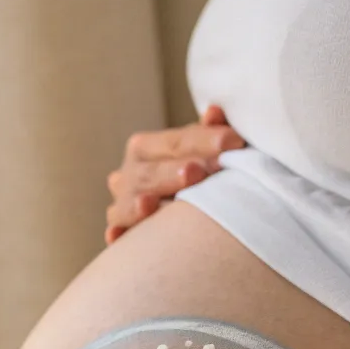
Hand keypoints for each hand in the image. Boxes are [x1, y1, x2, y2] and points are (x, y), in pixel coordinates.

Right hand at [105, 104, 244, 244]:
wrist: (175, 209)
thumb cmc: (195, 174)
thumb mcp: (204, 151)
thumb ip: (210, 133)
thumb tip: (216, 113)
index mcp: (146, 147)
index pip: (175, 142)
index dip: (203, 141)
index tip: (233, 142)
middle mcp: (130, 173)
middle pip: (148, 172)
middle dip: (172, 173)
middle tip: (198, 173)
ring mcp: (123, 203)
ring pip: (126, 202)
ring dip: (138, 203)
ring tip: (151, 203)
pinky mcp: (122, 232)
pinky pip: (116, 233)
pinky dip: (116, 233)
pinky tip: (117, 235)